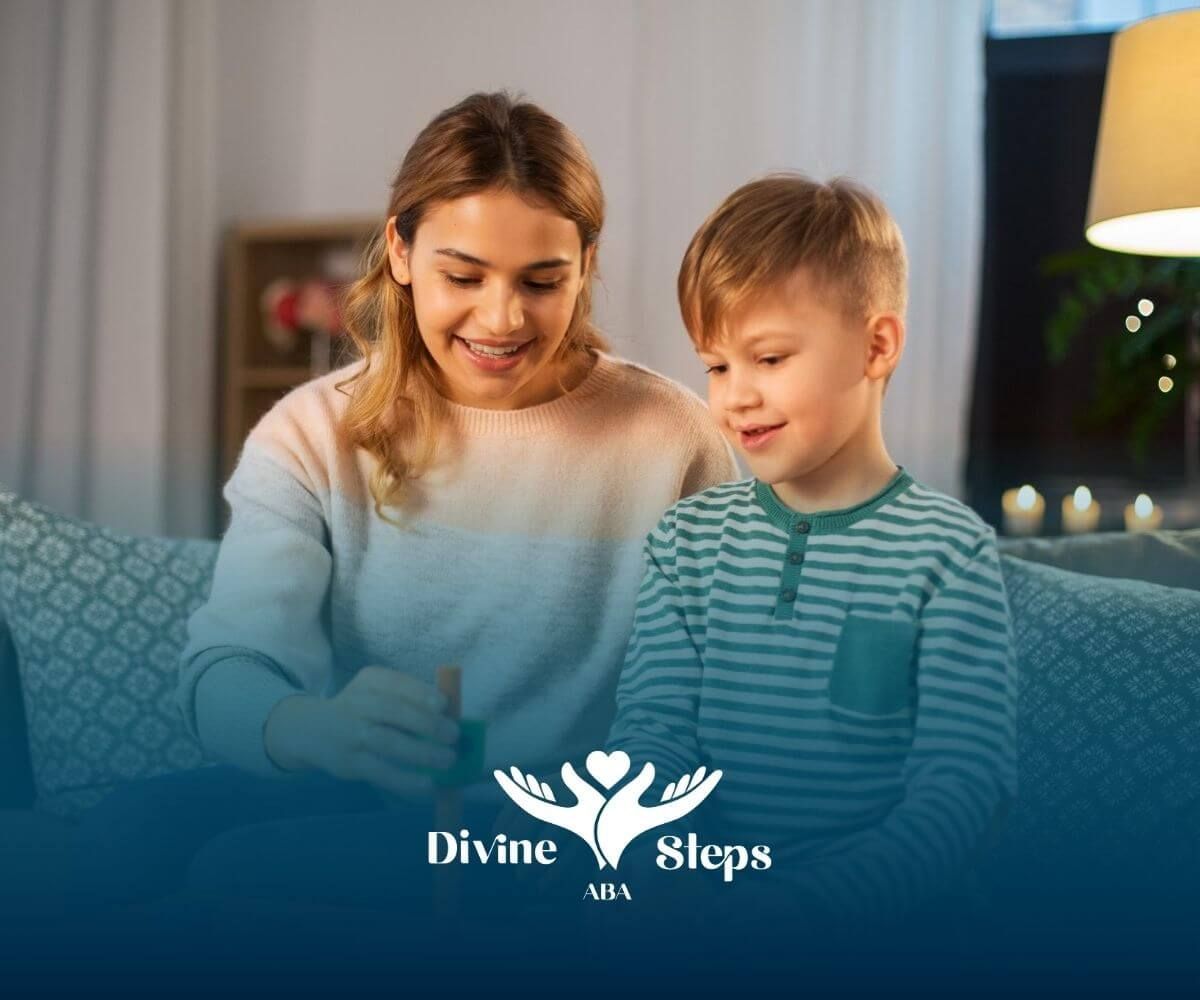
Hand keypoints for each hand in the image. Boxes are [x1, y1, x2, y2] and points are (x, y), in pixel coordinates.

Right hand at [264, 666, 459, 797]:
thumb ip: (408, 698)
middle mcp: (357, 704)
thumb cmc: (359, 707)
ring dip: (421, 752)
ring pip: (387, 742)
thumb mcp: (376, 690)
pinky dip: (406, 779)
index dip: (421, 693)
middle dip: (426, 723)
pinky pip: (380, 772)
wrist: (309, 729)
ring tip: (447, 760)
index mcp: (369, 681)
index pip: (395, 682)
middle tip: (453, 736)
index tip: (444, 705)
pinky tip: (427, 784)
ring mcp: (351, 734)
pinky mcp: (349, 763)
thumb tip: (449, 715)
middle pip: (392, 711)